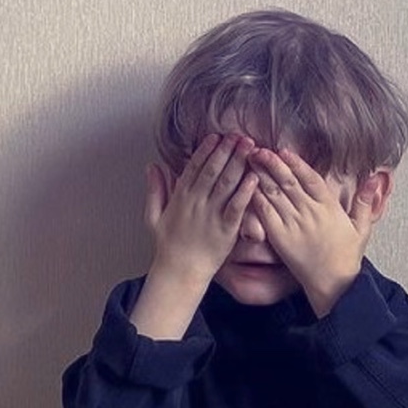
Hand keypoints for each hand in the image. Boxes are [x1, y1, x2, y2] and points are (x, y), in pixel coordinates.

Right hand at [145, 133, 258, 288]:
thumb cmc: (168, 246)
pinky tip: (254, 178)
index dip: (206, 150)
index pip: (194, 167)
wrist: (179, 272)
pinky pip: (237, 207)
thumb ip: (155, 189)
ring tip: (250, 147)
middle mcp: (196, 203)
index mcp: (180, 197)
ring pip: (226, 184)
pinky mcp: (226, 230)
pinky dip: (245, 192)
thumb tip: (152, 166)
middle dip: (227, 150)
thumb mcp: (153, 216)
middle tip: (239, 135)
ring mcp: (211, 215)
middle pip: (213, 170)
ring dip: (238, 163)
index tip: (217, 136)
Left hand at [248, 148, 375, 314]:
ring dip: (261, 176)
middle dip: (272, 163)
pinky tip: (248, 187)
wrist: (333, 284)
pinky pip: (265, 213)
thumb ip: (365, 202)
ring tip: (250, 161)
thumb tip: (375, 178)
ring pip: (274, 194)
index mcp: (329, 207)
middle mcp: (310, 212)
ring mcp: (293, 224)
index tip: (284, 151)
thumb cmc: (346, 257)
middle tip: (259, 149)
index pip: (310, 178)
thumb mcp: (362, 228)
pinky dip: (256, 198)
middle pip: (288, 182)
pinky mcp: (280, 237)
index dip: (296, 163)